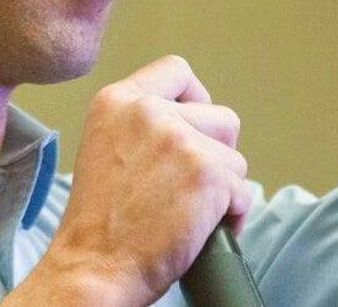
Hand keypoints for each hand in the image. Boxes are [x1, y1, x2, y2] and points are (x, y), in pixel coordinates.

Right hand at [18, 56, 250, 305]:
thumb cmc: (98, 225)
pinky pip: (245, 192)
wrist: (93, 268)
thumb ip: (141, 126)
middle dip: (216, 153)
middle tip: (189, 185)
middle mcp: (147, 111)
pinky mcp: (207, 173)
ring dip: (224, 187)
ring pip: (235, 157)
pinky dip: (233, 217)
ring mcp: (180, 140)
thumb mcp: (105, 148)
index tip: (194, 128)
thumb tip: (191, 125)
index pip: (177, 70)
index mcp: (116, 101)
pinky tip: (204, 231)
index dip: (196, 100)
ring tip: (193, 212)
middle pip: (219, 116)